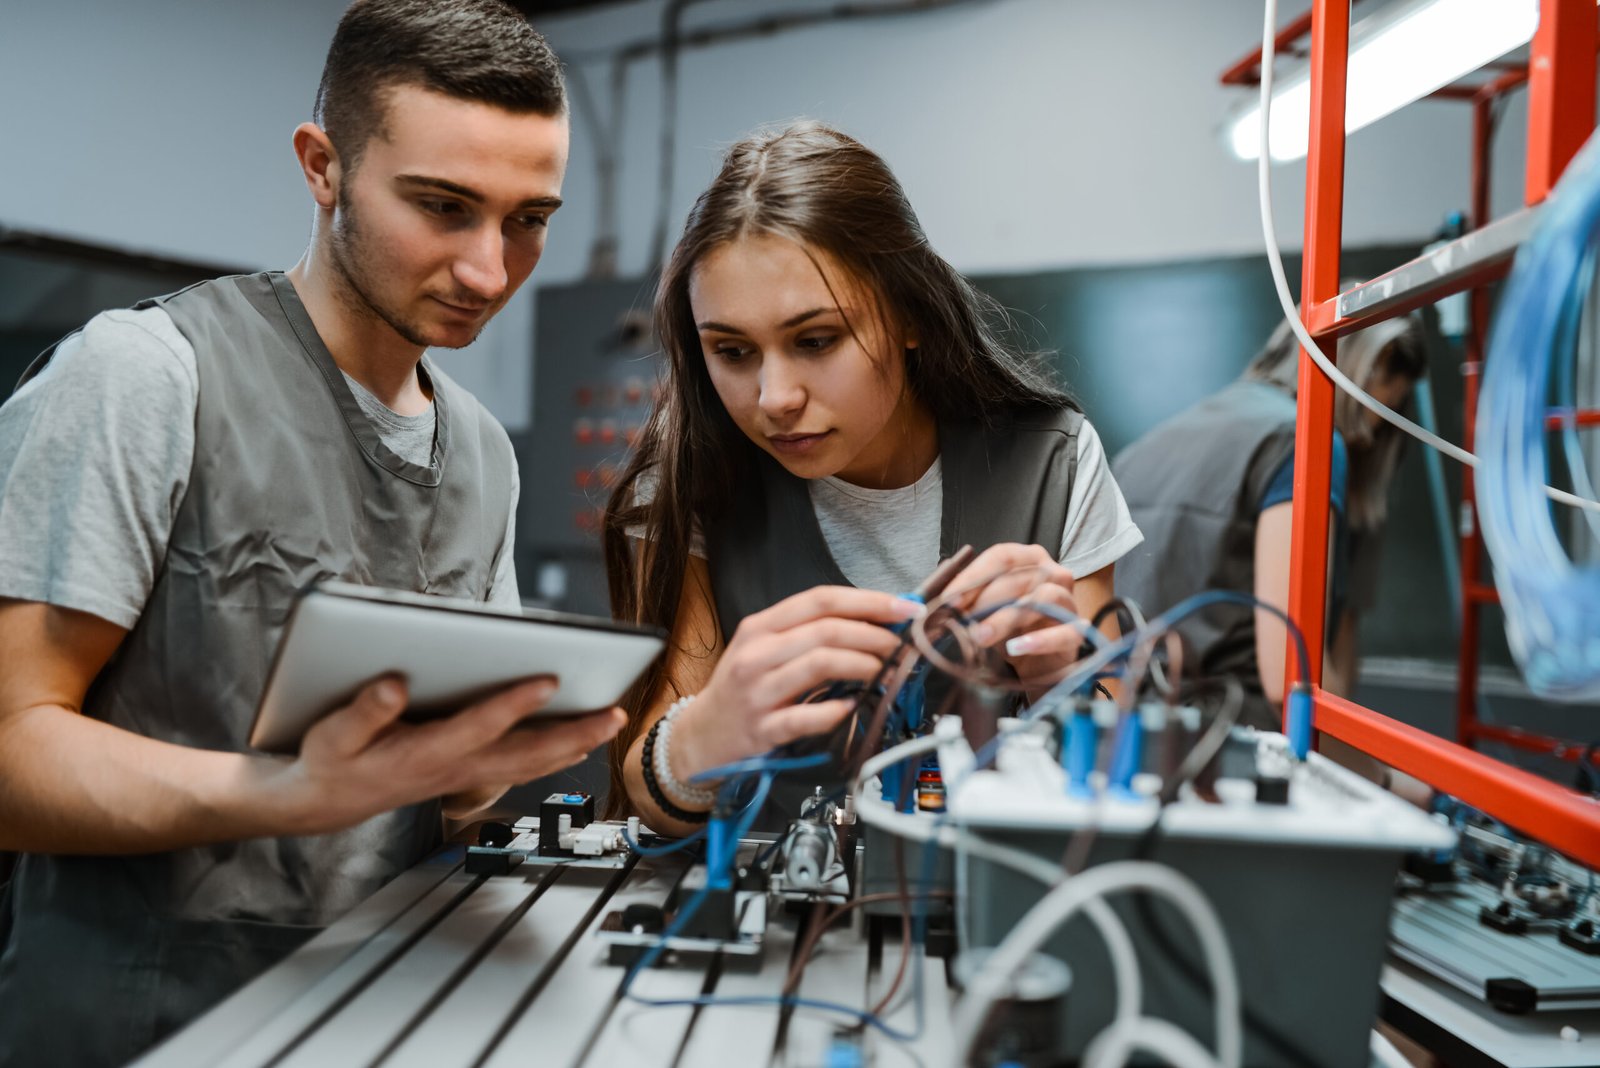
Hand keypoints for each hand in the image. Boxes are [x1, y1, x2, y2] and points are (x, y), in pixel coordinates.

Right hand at [277, 675, 624, 834]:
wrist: (327, 802)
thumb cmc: (332, 761)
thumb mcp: (332, 734)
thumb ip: (364, 711)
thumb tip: (394, 684)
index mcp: (423, 755)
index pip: (477, 726)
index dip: (513, 704)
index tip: (548, 678)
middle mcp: (455, 769)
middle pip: (525, 754)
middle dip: (572, 734)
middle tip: (614, 713)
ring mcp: (468, 776)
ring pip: (532, 763)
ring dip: (575, 745)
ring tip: (612, 721)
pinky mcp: (472, 774)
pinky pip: (524, 767)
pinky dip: (557, 754)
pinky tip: (580, 740)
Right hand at [670, 587, 919, 778]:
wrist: (700, 736)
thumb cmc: (743, 689)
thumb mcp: (765, 650)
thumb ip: (810, 634)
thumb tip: (875, 623)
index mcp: (761, 627)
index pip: (820, 599)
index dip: (868, 601)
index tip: (905, 608)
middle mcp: (756, 653)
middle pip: (826, 630)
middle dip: (874, 635)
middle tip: (902, 646)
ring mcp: (757, 692)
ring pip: (820, 665)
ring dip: (864, 666)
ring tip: (886, 673)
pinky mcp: (761, 729)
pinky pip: (806, 716)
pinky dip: (836, 711)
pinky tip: (853, 707)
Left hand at [944, 543, 1083, 701]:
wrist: (1038, 665)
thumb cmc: (1011, 630)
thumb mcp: (985, 612)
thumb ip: (968, 601)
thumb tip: (941, 601)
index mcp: (1031, 560)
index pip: (1003, 556)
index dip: (974, 575)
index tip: (950, 599)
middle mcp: (1054, 574)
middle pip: (1020, 577)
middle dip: (985, 599)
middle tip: (961, 621)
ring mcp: (1068, 602)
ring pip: (1042, 599)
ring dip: (1006, 618)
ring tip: (982, 637)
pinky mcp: (1077, 632)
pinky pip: (1064, 632)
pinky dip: (1039, 640)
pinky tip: (1017, 648)